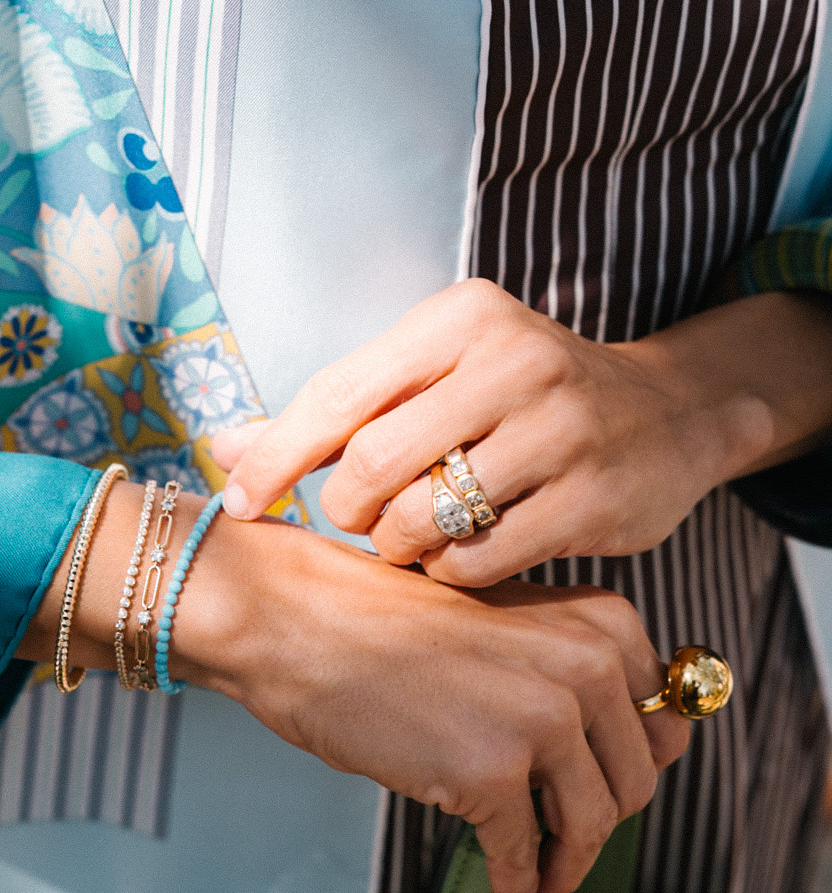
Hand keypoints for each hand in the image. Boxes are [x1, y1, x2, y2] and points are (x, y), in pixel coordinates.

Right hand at [20, 481, 688, 892]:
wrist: (303, 622)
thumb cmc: (389, 625)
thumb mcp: (510, 625)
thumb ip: (570, 673)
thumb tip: (615, 763)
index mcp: (605, 623)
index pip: (664, 722)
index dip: (633, 770)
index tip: (602, 796)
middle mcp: (590, 665)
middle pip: (632, 782)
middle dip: (597, 826)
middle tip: (562, 849)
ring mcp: (544, 719)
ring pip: (591, 825)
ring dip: (567, 867)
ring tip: (540, 883)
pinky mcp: (491, 772)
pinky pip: (523, 854)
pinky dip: (519, 888)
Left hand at [211, 279, 831, 585]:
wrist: (667, 415)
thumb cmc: (522, 395)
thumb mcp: (438, 373)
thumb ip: (340, 407)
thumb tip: (226, 444)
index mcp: (461, 319)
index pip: (338, 393)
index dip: (276, 458)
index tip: (238, 503)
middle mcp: (514, 362)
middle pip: (371, 465)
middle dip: (348, 510)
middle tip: (363, 519)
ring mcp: (560, 431)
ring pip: (421, 520)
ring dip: (398, 547)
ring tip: (414, 537)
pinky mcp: (592, 500)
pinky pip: (477, 562)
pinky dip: (449, 574)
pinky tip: (461, 556)